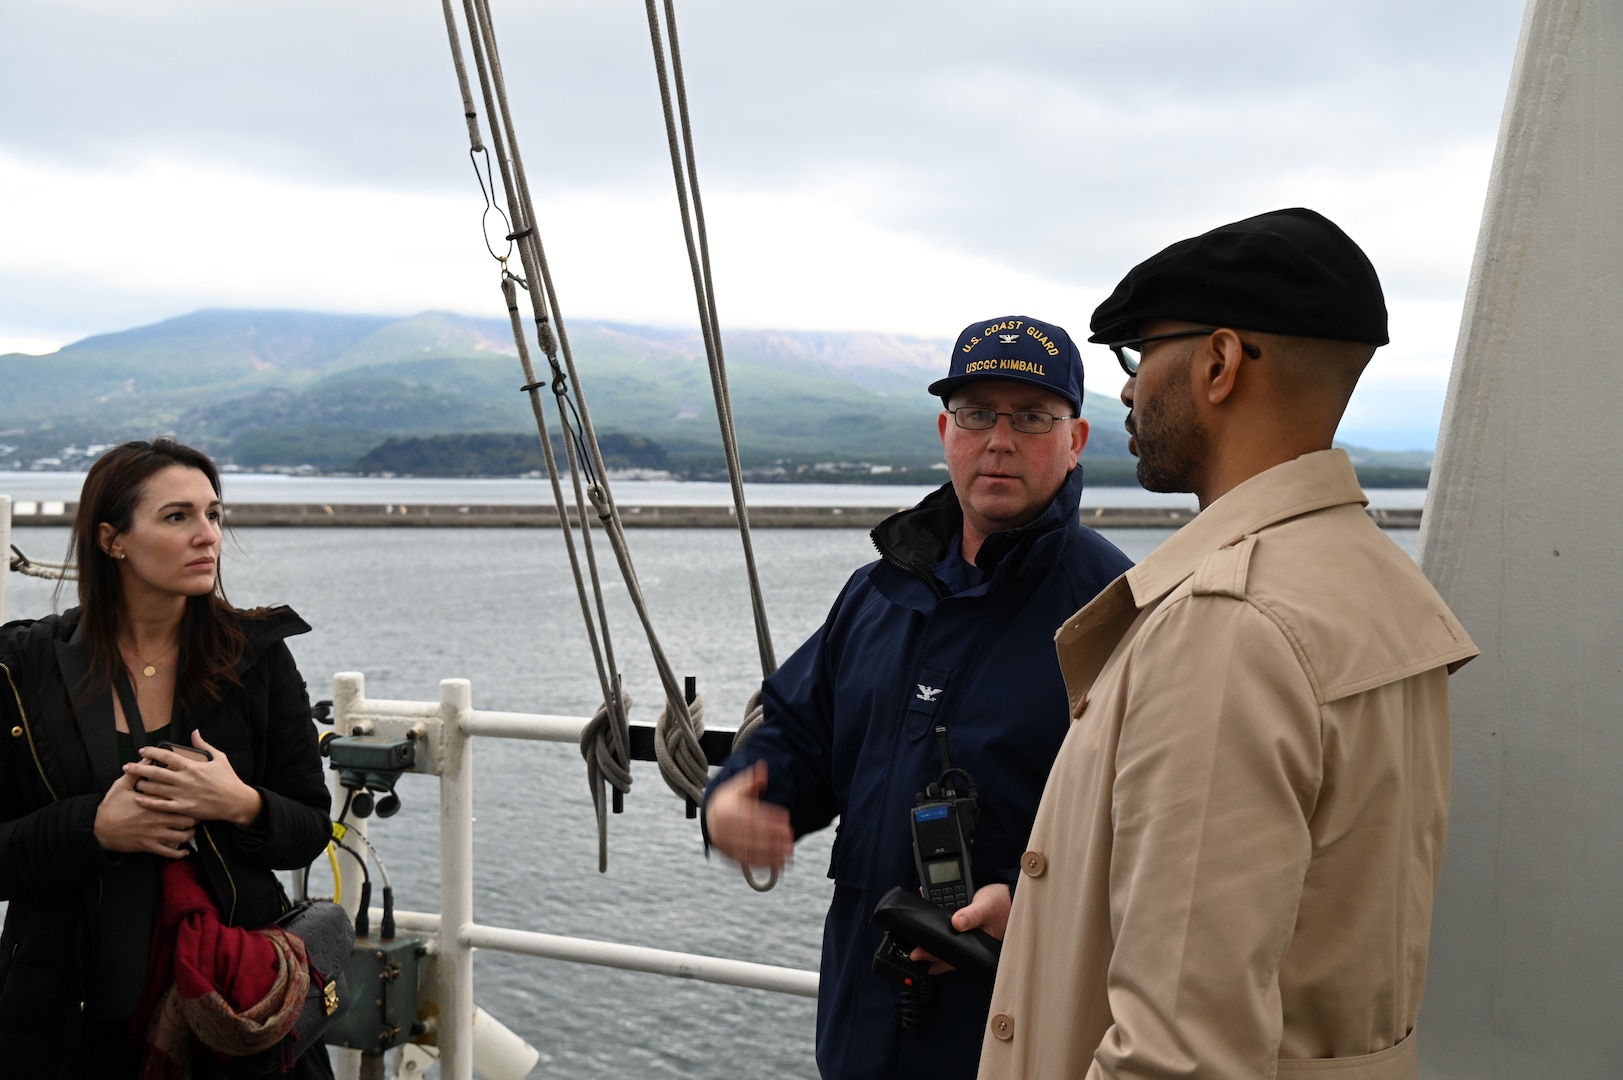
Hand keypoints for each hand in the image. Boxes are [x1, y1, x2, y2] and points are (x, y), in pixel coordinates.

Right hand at [94, 770, 196, 857]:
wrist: (97, 828)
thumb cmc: (110, 807)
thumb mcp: (122, 785)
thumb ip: (138, 772)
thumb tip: (149, 759)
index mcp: (154, 801)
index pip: (180, 799)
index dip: (190, 799)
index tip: (195, 797)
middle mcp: (157, 818)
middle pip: (188, 819)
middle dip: (195, 818)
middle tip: (198, 815)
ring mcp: (154, 833)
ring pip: (183, 836)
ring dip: (190, 834)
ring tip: (192, 830)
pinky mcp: (149, 846)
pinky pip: (169, 852)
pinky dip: (179, 853)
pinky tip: (184, 851)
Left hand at [124, 730, 263, 827]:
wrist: (235, 801)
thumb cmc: (228, 779)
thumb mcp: (219, 758)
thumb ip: (204, 745)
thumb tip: (195, 732)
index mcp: (192, 766)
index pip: (167, 756)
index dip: (152, 752)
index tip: (142, 751)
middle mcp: (185, 780)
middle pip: (155, 772)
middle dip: (138, 768)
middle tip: (127, 766)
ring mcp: (183, 795)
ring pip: (156, 789)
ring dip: (142, 785)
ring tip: (133, 782)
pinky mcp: (184, 808)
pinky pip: (161, 805)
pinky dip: (148, 802)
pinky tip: (139, 799)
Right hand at [705, 761, 793, 870]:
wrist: (710, 817)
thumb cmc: (729, 800)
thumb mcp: (738, 787)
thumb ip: (752, 780)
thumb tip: (763, 767)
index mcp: (725, 810)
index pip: (750, 814)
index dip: (769, 816)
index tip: (787, 817)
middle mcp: (723, 829)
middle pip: (751, 834)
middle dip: (772, 837)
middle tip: (790, 837)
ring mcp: (725, 844)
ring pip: (750, 850)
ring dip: (771, 852)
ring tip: (789, 851)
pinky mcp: (729, 856)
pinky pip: (747, 861)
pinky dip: (764, 863)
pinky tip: (780, 863)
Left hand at [909, 883, 1011, 974]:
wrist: (1009, 897)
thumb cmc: (1001, 905)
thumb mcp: (985, 907)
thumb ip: (971, 915)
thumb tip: (956, 923)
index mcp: (971, 944)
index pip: (948, 957)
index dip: (931, 957)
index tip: (916, 955)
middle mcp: (966, 942)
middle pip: (942, 952)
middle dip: (926, 950)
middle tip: (910, 947)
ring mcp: (964, 935)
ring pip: (943, 941)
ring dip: (930, 938)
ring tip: (914, 934)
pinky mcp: (962, 925)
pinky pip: (946, 928)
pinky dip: (937, 924)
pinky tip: (928, 918)